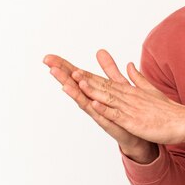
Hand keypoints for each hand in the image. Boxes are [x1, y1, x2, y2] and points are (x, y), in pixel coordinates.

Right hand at [43, 50, 158, 162]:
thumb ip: (109, 69)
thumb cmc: (124, 110)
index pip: (76, 75)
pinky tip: (91, 102)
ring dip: (75, 93)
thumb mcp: (117, 84)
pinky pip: (102, 116)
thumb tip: (100, 51)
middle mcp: (92, 101)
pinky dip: (96, 109)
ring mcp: (99, 113)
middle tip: (49, 66)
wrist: (137, 133)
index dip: (64, 66)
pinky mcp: (110, 123)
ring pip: (84, 101)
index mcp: (94, 91)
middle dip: (62, 77)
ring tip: (64, 83)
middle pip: (75, 87)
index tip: (48, 57)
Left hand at [72, 56, 184, 149]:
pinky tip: (95, 103)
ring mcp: (130, 108)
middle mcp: (127, 96)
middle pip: (100, 85)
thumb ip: (137, 78)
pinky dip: (106, 108)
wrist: (183, 122)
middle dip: (80, 77)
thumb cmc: (166, 110)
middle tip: (61, 67)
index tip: (68, 67)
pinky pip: (118, 114)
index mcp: (128, 91)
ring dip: (91, 88)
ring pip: (107, 97)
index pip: (103, 80)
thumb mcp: (149, 91)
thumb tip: (129, 64)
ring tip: (76, 80)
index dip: (85, 74)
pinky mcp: (134, 121)